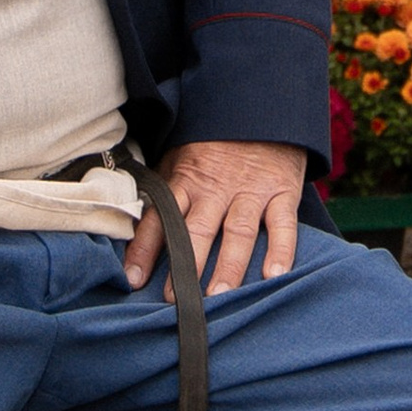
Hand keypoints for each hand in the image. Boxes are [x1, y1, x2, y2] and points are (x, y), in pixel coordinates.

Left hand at [124, 139, 308, 297]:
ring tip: (220, 296)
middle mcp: (215, 188)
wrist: (262, 110)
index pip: (159, 217)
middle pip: (197, 230)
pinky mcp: (282, 191)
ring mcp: (250, 190)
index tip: (132, 280)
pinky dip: (280, 249)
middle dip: (185, 266)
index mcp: (185, 180)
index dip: (144, 249)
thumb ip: (163, 189)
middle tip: (176, 300)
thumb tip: (129, 222)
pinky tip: (274, 274)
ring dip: (228, 266)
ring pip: (237, 232)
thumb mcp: (179, 156)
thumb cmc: (214, 143)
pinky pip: (282, 224)